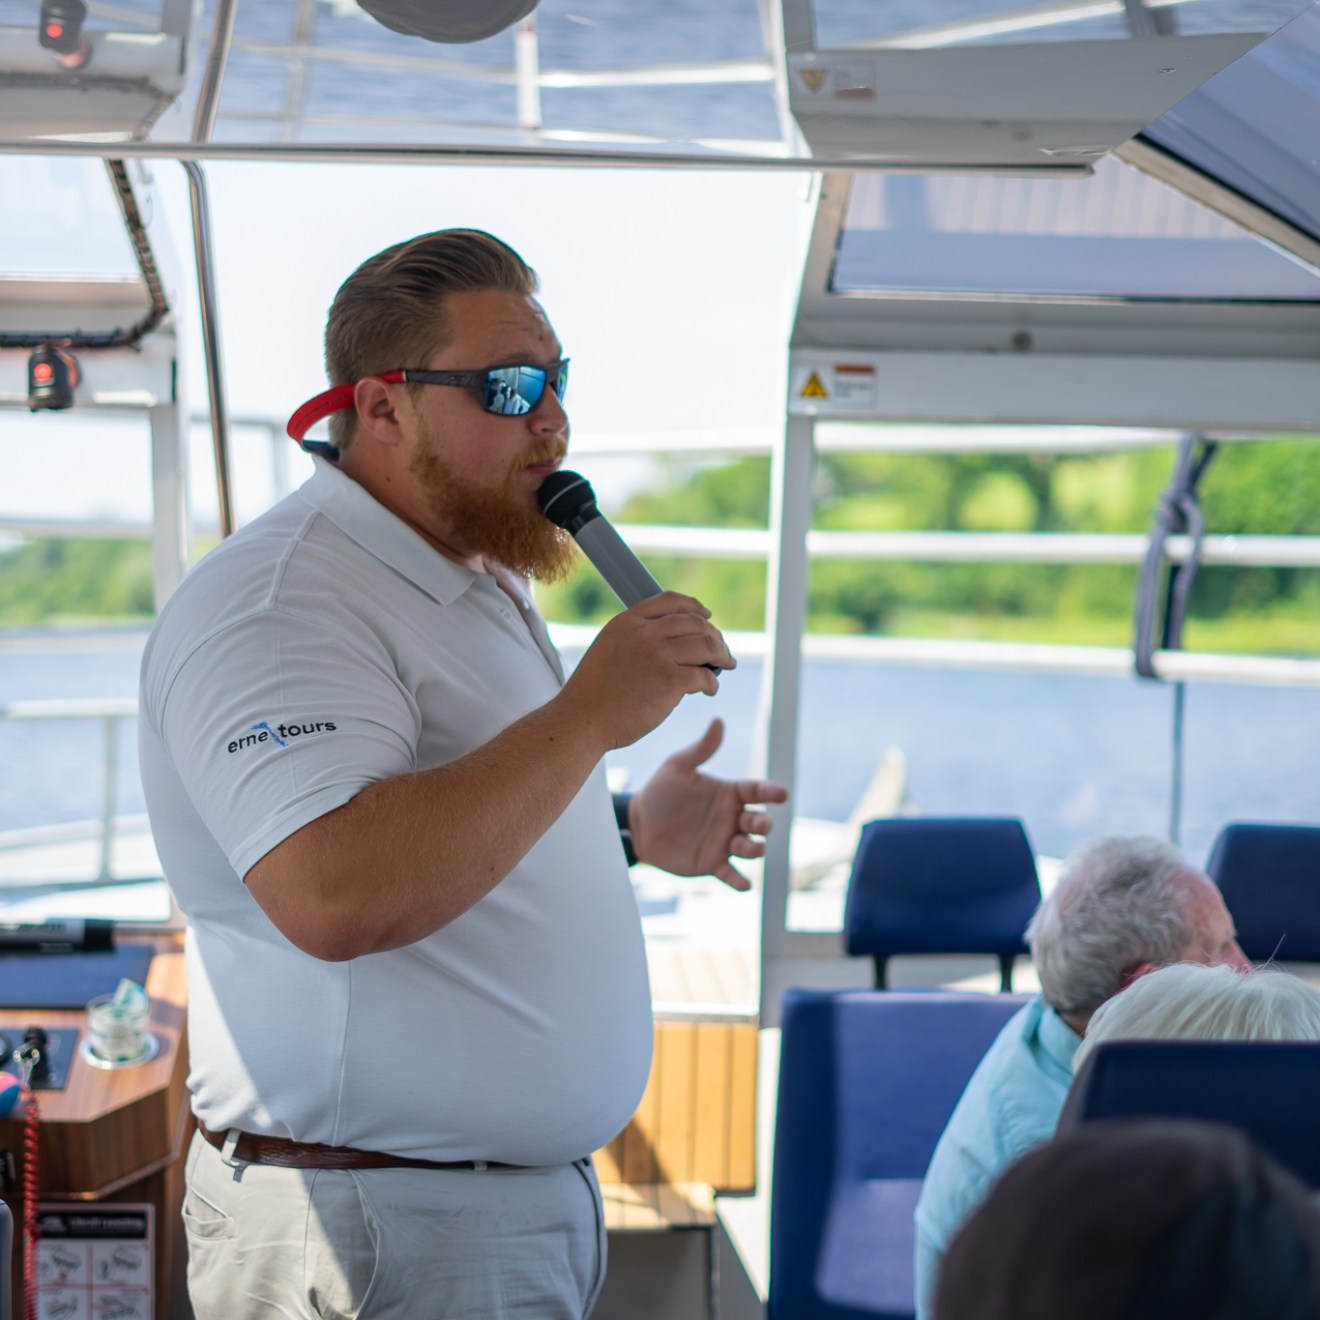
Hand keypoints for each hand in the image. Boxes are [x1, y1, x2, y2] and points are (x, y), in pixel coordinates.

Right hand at [562, 593, 734, 751]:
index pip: (669, 601)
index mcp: (627, 622)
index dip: (694, 606)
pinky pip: (704, 675)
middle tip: (721, 650)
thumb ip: (635, 639)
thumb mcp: (608, 650)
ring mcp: (658, 654)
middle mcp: (644, 632)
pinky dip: (712, 682)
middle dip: (714, 635)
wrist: (582, 720)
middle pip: (695, 623)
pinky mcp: (670, 680)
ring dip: (721, 656)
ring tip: (725, 665)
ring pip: (706, 646)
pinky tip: (710, 689)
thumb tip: (672, 643)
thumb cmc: (594, 694)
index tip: (707, 616)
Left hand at [629, 718, 789, 891]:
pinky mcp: (712, 863)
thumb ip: (701, 749)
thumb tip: (718, 721)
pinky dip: (740, 881)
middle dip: (763, 824)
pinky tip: (744, 884)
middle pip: (758, 822)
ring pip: (750, 848)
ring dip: (754, 849)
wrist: (639, 823)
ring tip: (750, 847)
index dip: (771, 792)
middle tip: (758, 824)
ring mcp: (724, 842)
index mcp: (728, 794)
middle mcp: (732, 819)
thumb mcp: (677, 767)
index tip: (781, 794)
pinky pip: (731, 874)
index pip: (756, 792)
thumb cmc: (660, 791)